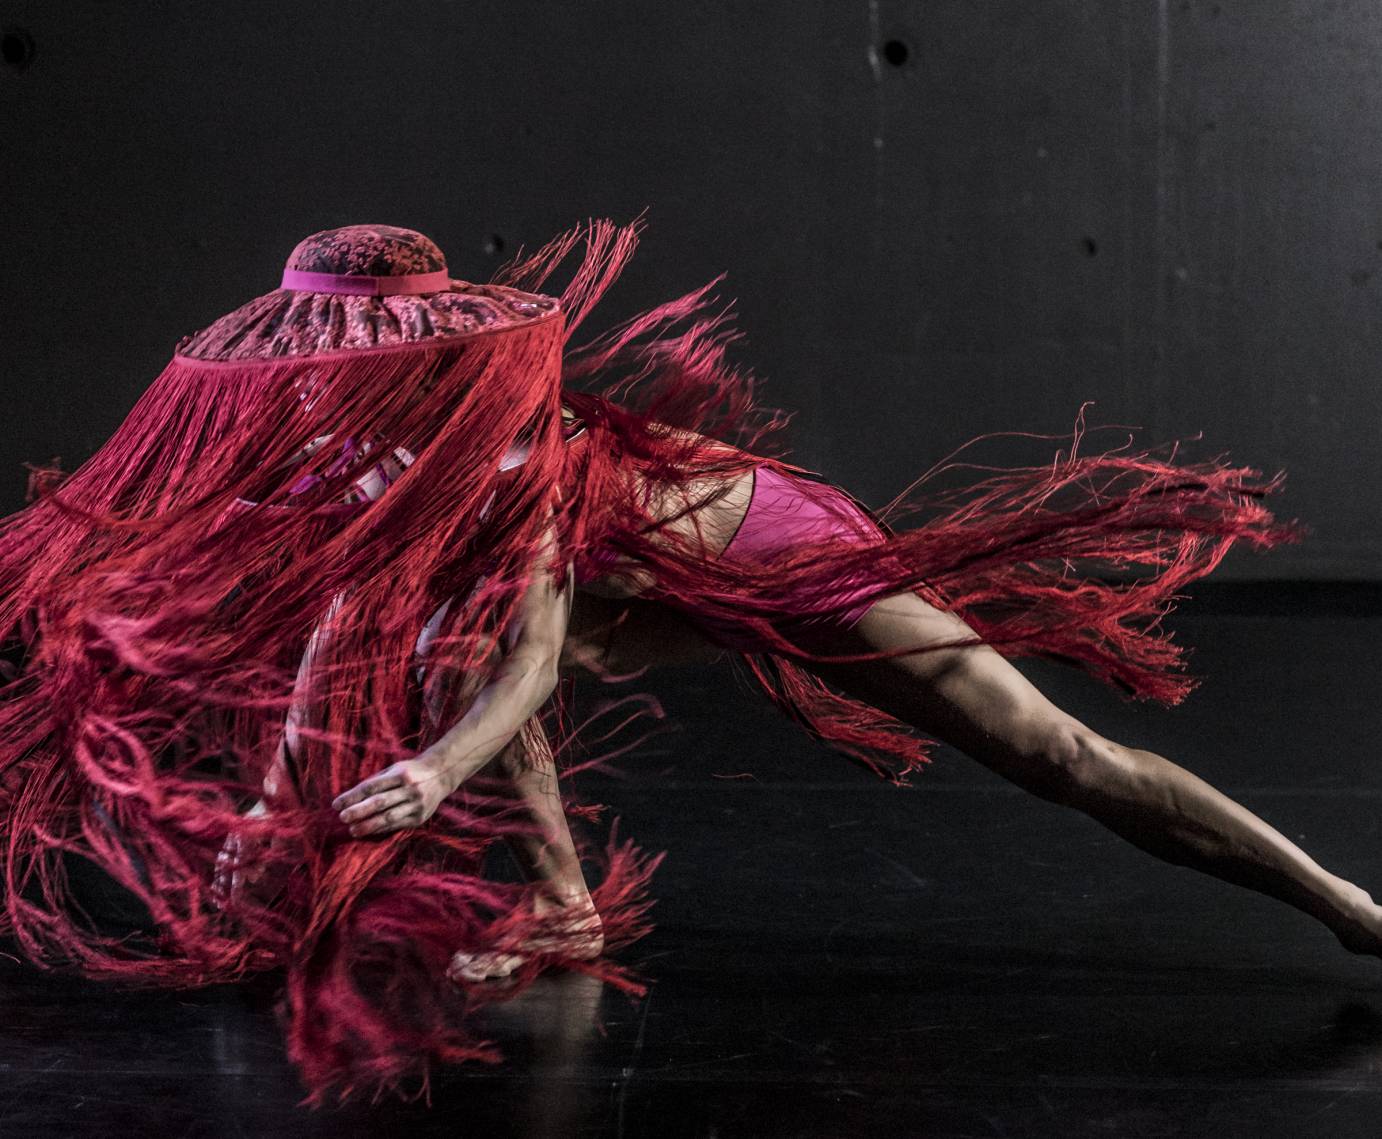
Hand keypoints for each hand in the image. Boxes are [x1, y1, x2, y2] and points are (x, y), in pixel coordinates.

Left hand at [331, 755, 455, 837]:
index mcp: (400, 774)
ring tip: (353, 830)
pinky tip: (369, 831)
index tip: (336, 804)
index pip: (372, 786)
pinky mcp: (420, 817)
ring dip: (369, 825)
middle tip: (342, 817)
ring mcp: (417, 804)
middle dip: (359, 811)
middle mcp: (410, 789)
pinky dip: (381, 829)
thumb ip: (377, 782)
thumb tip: (352, 798)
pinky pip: (397, 825)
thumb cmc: (411, 771)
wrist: (442, 774)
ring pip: (389, 817)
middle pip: (380, 802)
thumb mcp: (395, 769)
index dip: (353, 796)